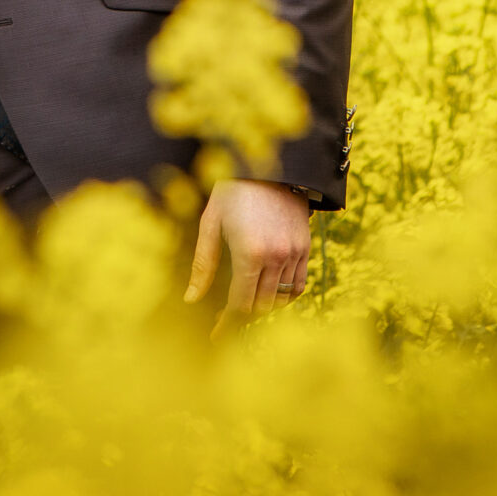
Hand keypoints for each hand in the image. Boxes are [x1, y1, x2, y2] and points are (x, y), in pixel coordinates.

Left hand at [183, 178, 312, 334]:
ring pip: (280, 299)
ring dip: (261, 308)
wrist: (271, 161)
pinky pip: (298, 285)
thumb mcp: (210, 222)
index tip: (215, 334)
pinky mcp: (305, 247)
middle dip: (241, 318)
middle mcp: (276, 257)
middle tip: (224, 320)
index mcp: (249, 253)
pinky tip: (269, 294)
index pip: (240, 304)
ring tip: (243, 307)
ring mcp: (294, 253)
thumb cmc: (233, 190)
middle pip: (260, 306)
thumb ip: (202, 264)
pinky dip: (284, 297)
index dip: (226, 324)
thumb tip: (190, 298)